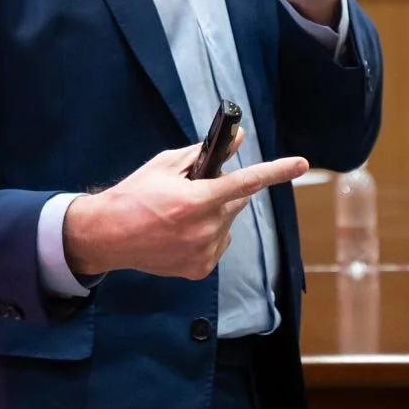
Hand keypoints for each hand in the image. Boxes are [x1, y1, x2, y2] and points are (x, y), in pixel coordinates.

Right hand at [63, 130, 307, 280]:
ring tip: (179, 216)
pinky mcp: (200, 269)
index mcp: (195, 200)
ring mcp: (203, 252)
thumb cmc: (133, 196)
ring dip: (214, 215)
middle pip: (235, 202)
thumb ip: (202, 154)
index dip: (276, 171)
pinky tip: (180, 234)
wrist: (108, 236)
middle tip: (195, 190)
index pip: (245, 182)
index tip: (300, 163)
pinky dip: (207, 236)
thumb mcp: (165, 166)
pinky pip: (217, 245)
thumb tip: (237, 140)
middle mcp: (204, 229)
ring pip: (227, 224)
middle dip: (222, 193)